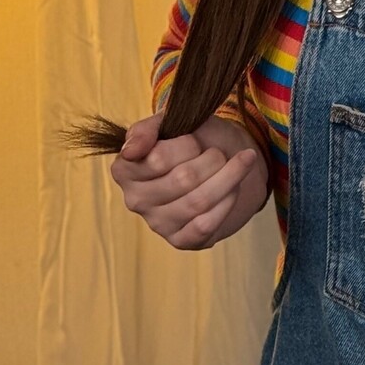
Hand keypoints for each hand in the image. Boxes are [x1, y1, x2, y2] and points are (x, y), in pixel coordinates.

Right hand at [110, 110, 270, 249]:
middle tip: (220, 153)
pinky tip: (235, 188)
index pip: (158, 158)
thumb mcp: (172, 123)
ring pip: (199, 202)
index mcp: (125, 170)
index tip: (196, 140)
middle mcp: (135, 200)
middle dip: (213, 160)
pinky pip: (207, 224)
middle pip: (183, 179)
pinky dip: (228, 201)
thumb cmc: (194, 140)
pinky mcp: (180, 241)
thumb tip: (130, 151)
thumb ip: (147, 130)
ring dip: (228, 178)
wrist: (224, 161)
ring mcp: (157, 224)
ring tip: (239, 164)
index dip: (187, 145)